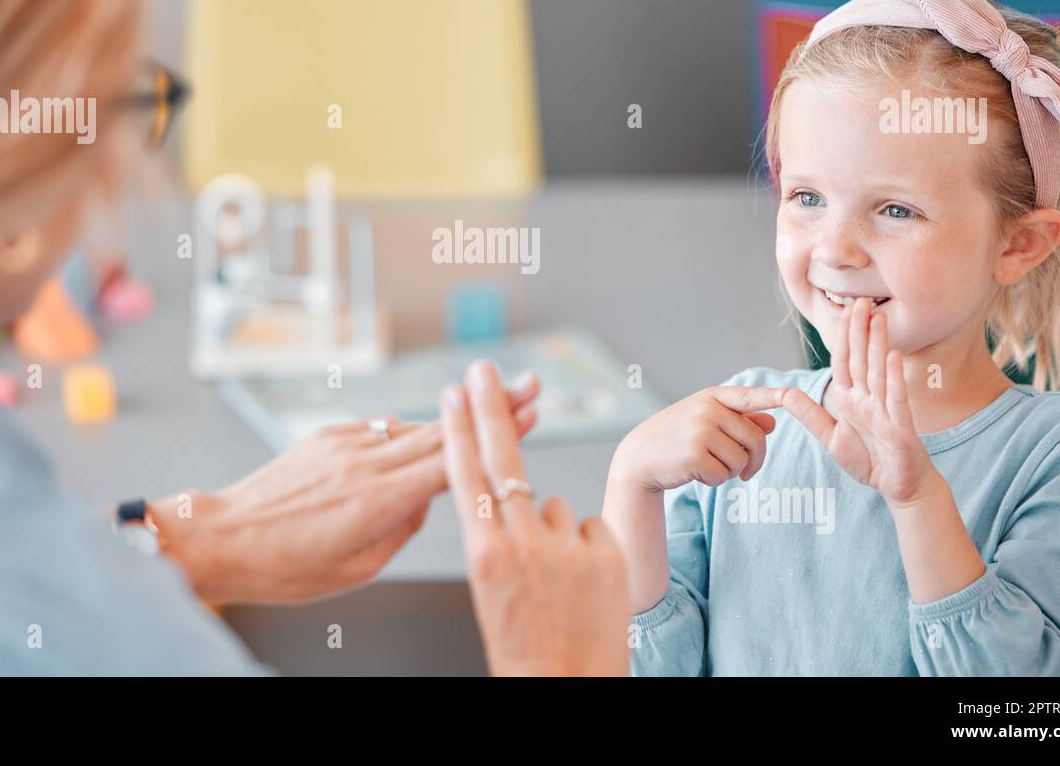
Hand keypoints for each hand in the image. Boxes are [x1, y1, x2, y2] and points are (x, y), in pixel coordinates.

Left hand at [154, 374, 540, 604]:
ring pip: (413, 426)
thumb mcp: (357, 568)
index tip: (532, 413)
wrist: (222, 538)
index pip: (452, 462)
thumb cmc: (286, 568)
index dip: (495, 436)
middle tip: (532, 385)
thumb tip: (427, 497)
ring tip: (494, 403)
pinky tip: (426, 436)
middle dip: (492, 407)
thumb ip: (402, 528)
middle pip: (443, 431)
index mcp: (376, 502)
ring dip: (455, 417)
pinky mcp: (327, 435)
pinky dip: (408, 433)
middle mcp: (364, 462)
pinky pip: (381, 431)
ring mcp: (344, 443)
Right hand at [442, 360, 628, 675]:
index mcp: (483, 554)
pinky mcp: (605, 553)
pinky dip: (588, 549)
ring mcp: (566, 546)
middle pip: (503, 458)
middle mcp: (521, 543)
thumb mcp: (493, 590)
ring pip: (557, 508)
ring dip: (557, 533)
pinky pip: (591, 529)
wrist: (566, 688)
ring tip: (559, 584)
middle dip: (490, 408)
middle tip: (484, 370)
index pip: (465, 476)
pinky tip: (585, 586)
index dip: (458, 430)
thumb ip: (501, 540)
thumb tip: (520, 499)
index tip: (453, 393)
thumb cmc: (523, 646)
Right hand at [610, 384, 788, 491]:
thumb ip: (740, 420)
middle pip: (756, 439)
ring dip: (729, 472)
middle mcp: (708, 409)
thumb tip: (772, 421)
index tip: (793, 395)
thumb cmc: (675, 439)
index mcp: (713, 397)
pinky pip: (724, 475)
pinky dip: (714, 481)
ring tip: (707, 466)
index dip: (775, 395)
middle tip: (744, 472)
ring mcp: (701, 430)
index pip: (750, 395)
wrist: (639, 458)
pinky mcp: (695, 454)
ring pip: (742, 460)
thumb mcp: (705, 422)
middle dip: (754, 460)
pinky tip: (696, 473)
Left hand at [781, 296, 937, 505]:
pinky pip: (896, 398)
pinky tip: (891, 356)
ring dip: (878, 344)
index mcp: (852, 399)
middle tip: (861, 300)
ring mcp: (887, 411)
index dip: (843, 338)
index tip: (844, 310)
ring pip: (879, 372)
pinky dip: (893, 377)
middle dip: (861, 330)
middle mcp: (870, 399)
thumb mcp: (831, 438)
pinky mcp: (901, 427)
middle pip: (862, 359)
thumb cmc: (869, 461)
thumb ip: (811, 415)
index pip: (845, 363)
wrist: (899, 487)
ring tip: (877, 317)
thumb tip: (786, 394)